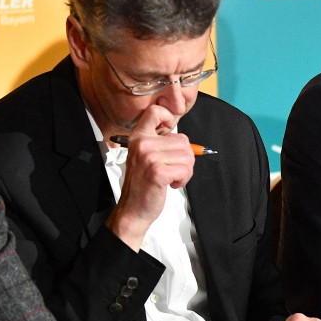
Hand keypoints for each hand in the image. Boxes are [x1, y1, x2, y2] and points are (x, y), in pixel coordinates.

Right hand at [105, 105, 195, 249]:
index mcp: (139, 137)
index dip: (169, 118)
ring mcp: (149, 157)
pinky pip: (185, 169)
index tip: (170, 135)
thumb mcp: (146, 156)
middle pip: (183, 140)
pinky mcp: (158, 172)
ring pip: (187, 156)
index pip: (156, 111)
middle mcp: (142, 143)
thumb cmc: (143, 183)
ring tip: (172, 177)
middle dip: (185, 158)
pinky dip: (183, 179)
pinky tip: (171, 184)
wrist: (133, 208)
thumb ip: (160, 142)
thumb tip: (183, 138)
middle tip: (173, 169)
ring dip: (185, 170)